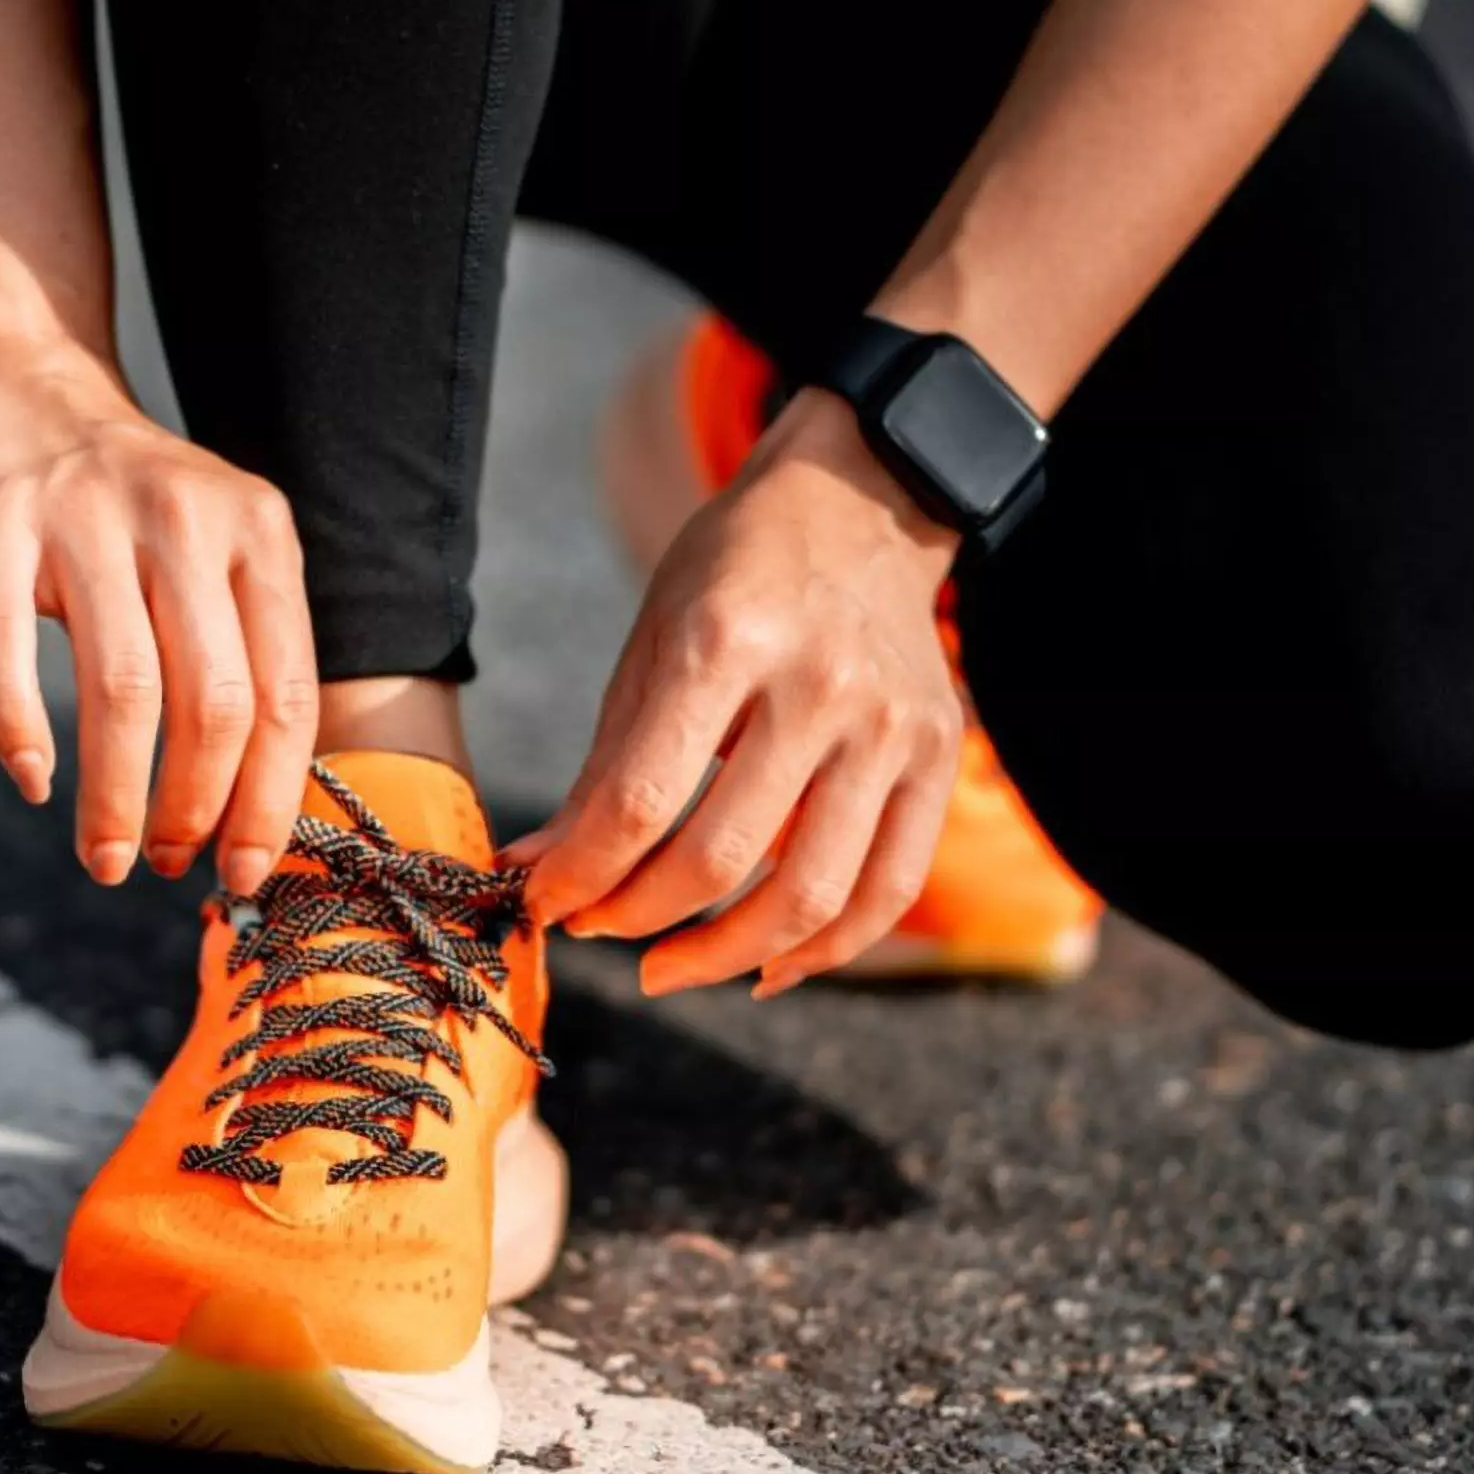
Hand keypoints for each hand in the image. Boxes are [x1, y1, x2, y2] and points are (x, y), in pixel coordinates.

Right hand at [0, 330, 317, 892]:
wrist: (22, 379)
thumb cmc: (130, 507)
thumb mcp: (220, 549)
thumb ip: (245, 650)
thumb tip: (254, 807)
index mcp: (260, 537)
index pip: (286, 696)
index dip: (270, 799)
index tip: (246, 869)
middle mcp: (187, 521)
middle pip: (215, 704)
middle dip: (195, 809)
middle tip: (165, 865)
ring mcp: (88, 517)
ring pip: (123, 690)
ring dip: (117, 796)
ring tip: (106, 857)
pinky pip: (5, 643)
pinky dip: (18, 726)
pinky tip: (32, 781)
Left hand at [509, 388, 963, 994]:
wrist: (862, 505)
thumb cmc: (736, 574)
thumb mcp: (653, 642)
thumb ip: (602, 768)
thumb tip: (536, 874)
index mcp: (726, 641)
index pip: (640, 801)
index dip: (580, 875)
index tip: (546, 903)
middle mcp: (820, 686)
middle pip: (720, 858)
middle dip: (639, 919)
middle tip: (600, 933)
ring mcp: (890, 727)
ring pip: (810, 895)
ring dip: (726, 957)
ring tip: (671, 967)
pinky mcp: (937, 756)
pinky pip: (889, 889)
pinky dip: (826, 950)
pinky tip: (767, 968)